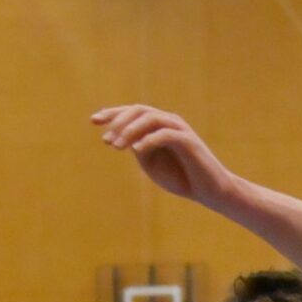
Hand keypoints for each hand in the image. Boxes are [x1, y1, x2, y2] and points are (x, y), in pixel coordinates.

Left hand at [92, 106, 235, 205]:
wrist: (208, 190)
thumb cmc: (180, 177)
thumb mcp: (151, 163)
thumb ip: (138, 149)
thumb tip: (123, 140)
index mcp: (157, 125)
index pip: (132, 112)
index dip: (112, 113)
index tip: (93, 121)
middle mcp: (168, 121)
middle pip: (139, 110)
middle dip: (119, 121)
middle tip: (106, 140)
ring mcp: (179, 129)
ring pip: (150, 118)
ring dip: (130, 130)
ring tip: (117, 146)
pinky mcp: (188, 140)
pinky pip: (165, 134)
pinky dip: (149, 140)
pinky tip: (137, 150)